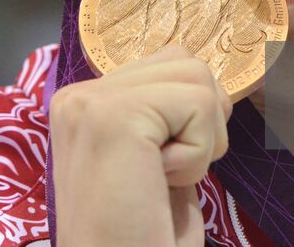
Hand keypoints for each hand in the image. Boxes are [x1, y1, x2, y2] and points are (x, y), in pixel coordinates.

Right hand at [49, 44, 233, 245]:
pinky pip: (198, 104)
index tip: (165, 169)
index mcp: (83, 104)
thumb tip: (216, 84)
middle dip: (202, 123)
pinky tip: (160, 183)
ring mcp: (89, 102)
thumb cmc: (141, 240)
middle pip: (187, 63)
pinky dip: (199, 154)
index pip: (169, 64)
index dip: (194, 115)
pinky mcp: (113, 116)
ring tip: (161, 180)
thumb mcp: (158, 165)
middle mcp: (77, 95)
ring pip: (197, 78)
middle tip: (167, 176)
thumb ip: (169, 118)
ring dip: (201, 139)